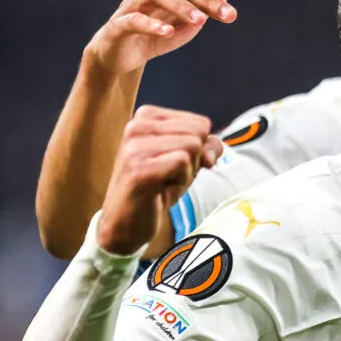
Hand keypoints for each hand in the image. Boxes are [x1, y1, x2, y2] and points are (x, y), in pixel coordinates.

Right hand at [83, 0, 238, 76]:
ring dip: (181, 5)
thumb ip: (204, 11)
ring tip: (200, 20)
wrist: (125, 55)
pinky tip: (168, 32)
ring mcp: (131, 2)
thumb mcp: (187, 25)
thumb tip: (225, 0)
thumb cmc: (160, 34)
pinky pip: (135, 19)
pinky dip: (152, 25)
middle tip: (229, 14)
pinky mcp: (118, 23)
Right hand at [95, 106, 222, 255]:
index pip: (201, 123)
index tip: (174, 164)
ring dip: (187, 172)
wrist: (125, 223)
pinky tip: (161, 189)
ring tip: (164, 182)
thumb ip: (205, 147)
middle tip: (169, 176)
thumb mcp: (187, 162)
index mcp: (146, 116)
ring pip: (192, 146)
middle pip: (198, 133)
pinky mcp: (139, 168)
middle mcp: (136, 126)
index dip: (199, 149)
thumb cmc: (157, 189)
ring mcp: (135, 147)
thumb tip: (214, 147)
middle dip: (194, 160)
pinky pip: (183, 162)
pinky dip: (181, 180)